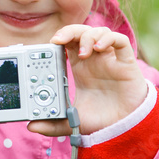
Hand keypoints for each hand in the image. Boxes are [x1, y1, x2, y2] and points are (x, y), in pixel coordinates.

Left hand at [27, 25, 147, 137]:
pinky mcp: (126, 62)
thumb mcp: (72, 122)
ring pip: (99, 32)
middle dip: (69, 31)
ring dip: (88, 36)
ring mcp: (110, 58)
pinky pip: (120, 40)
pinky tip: (100, 49)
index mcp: (80, 67)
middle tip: (58, 40)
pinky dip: (109, 39)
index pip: (67, 42)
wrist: (125, 127)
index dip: (58, 38)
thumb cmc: (101, 118)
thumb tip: (31, 127)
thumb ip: (52, 125)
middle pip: (81, 32)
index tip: (46, 46)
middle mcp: (94, 59)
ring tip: (83, 52)